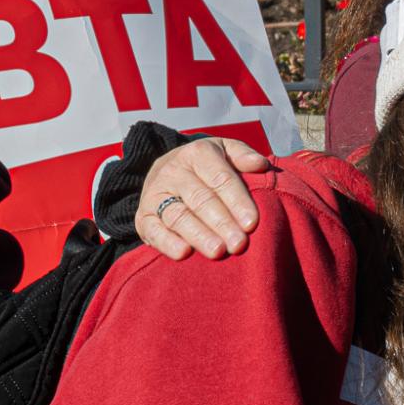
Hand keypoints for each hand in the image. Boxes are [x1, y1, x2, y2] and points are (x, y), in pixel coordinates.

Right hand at [135, 137, 270, 260]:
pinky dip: (167, 242)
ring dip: (199, 235)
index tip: (252, 223)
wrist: (167, 171)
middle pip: (200, 199)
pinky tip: (184, 253)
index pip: (220, 178)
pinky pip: (153, 230)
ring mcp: (155, 194)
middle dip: (222, 222)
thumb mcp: (225, 151)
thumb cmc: (207, 167)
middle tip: (239, 243)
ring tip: (218, 251)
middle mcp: (173, 171)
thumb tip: (260, 164)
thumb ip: (243, 155)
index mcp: (197, 153)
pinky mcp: (143, 217)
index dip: (237, 201)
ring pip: (178, 216)